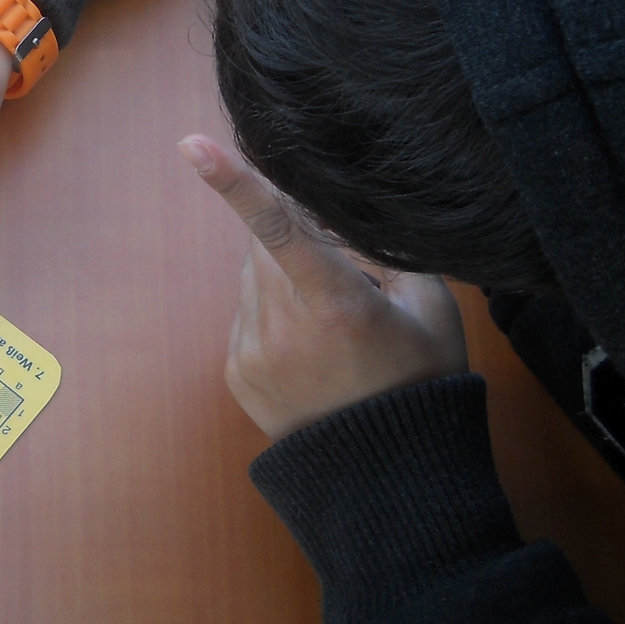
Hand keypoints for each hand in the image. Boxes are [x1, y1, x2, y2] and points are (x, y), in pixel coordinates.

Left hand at [178, 134, 466, 439]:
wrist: (385, 477)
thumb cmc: (420, 381)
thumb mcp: (431, 309)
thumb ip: (383, 250)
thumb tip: (331, 217)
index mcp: (337, 304)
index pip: (281, 228)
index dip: (235, 183)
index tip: (193, 147)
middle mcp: (285, 326)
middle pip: (265, 244)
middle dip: (297, 240)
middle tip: (344, 276)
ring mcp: (253, 351)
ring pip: (253, 277)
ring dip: (283, 280)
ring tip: (333, 328)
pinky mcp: (235, 371)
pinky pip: (245, 314)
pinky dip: (272, 315)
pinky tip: (312, 351)